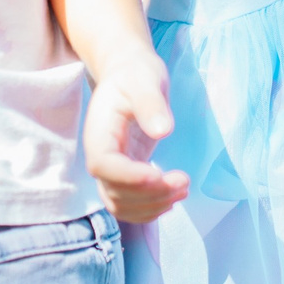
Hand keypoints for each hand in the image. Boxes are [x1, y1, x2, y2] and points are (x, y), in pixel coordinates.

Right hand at [85, 54, 189, 220]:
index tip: (158, 174)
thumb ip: (151, 104)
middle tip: (184, 180)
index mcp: (99, 133)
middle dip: (150, 194)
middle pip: (115, 192)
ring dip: (153, 206)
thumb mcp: (145, 81)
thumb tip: (163, 131)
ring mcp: (112, 169)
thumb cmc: (136, 75)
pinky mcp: (126, 175)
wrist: (130, 76)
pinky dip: (151, 209)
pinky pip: (131, 205)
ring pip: (122, 205)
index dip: (129, 177)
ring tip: (183, 188)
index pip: (104, 165)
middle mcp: (101, 156)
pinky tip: (174, 196)